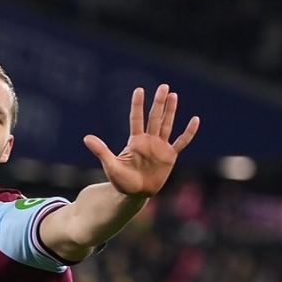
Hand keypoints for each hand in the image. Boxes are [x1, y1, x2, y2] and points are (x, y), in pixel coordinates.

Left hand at [83, 85, 199, 196]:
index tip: (139, 90)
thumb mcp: (110, 165)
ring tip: (174, 95)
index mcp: (135, 141)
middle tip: (164, 86)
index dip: (138, 105)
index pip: (136, 119)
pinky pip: (181, 142)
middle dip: (159, 102)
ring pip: (167, 125)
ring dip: (170, 111)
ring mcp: (160, 147)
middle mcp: (148, 141)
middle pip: (154, 118)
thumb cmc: (121, 181)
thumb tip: (86, 138)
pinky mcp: (170, 157)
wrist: (135, 195)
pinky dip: (188, 132)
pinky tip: (195, 120)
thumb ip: (101, 151)